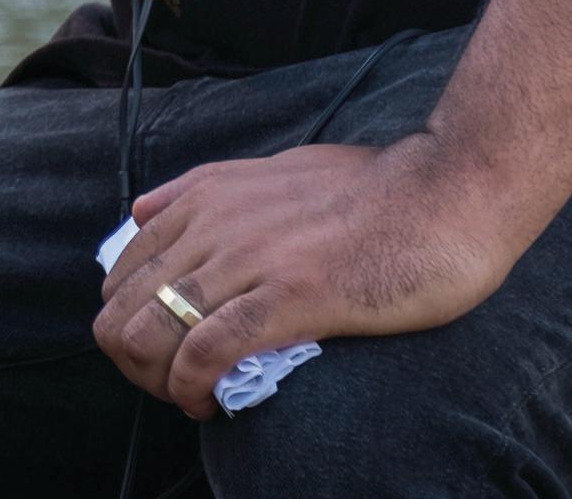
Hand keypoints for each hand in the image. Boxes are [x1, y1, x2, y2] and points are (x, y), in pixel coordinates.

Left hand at [94, 136, 531, 417]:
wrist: (448, 193)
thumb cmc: (376, 189)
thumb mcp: (275, 168)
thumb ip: (207, 190)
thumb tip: (144, 210)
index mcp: (207, 196)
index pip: (122, 271)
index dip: (128, 322)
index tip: (163, 352)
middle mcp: (214, 224)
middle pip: (124, 307)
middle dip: (134, 359)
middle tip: (172, 383)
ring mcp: (249, 259)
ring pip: (154, 331)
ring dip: (158, 380)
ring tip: (190, 397)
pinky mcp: (290, 296)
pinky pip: (207, 350)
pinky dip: (191, 385)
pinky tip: (206, 403)